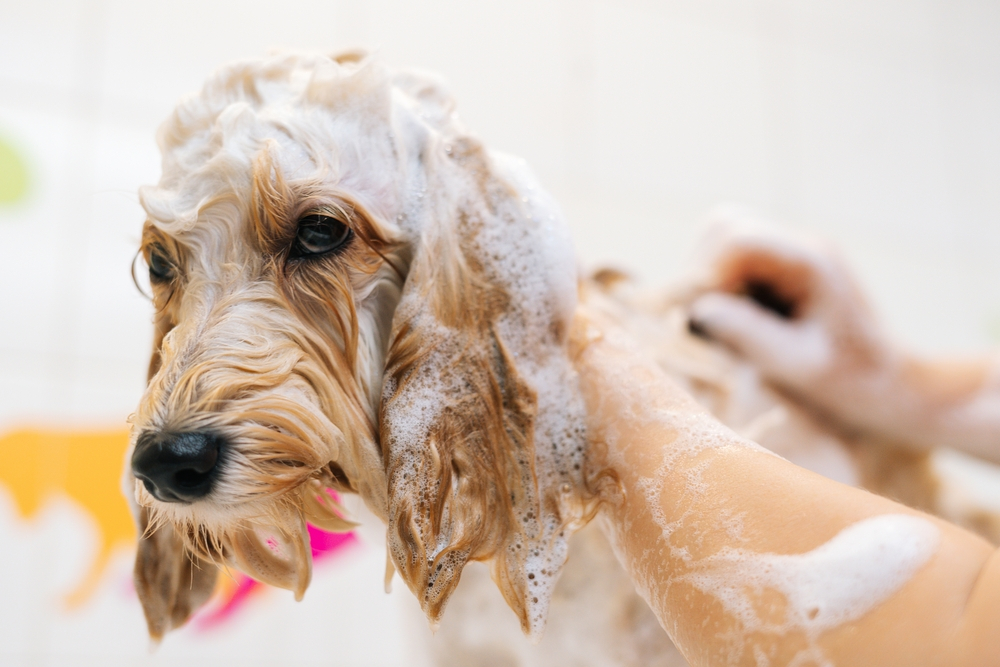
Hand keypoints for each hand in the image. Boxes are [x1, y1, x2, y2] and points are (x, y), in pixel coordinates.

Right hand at [685, 219, 899, 434]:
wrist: (894, 386)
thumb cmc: (855, 382)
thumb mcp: (801, 366)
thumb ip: (750, 334)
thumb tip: (698, 311)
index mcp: (809, 261)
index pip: (736, 239)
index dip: (707, 275)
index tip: (703, 320)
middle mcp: (799, 245)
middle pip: (723, 227)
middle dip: (703, 273)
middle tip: (708, 322)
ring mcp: (791, 254)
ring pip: (722, 239)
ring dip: (710, 280)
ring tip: (723, 324)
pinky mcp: (783, 269)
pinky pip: (732, 261)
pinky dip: (721, 288)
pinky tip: (738, 322)